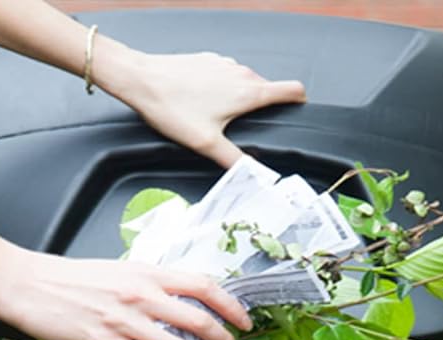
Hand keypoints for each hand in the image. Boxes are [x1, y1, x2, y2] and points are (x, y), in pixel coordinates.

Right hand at [0, 250, 252, 339]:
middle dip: (222, 339)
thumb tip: (176, 300)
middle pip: (197, 318)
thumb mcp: (119, 272)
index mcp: (146, 273)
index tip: (243, 320)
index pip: (202, 285)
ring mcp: (123, 320)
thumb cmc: (71, 278)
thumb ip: (148, 284)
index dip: (230, 304)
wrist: (30, 283)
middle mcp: (140, 295)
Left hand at [95, 44, 306, 167]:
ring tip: (220, 120)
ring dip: (241, 99)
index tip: (298, 114)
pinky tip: (202, 104)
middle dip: (264, 108)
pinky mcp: (209, 60)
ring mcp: (225, 64)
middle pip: (268, 90)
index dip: (299, 103)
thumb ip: (233, 160)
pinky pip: (225, 76)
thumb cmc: (173, 108)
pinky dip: (222, 90)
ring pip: (245, 82)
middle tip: (248, 131)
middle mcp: (242, 73)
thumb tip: (254, 175)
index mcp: (249, 92)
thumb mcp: (206, 143)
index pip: (292, 90)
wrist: (143, 79)